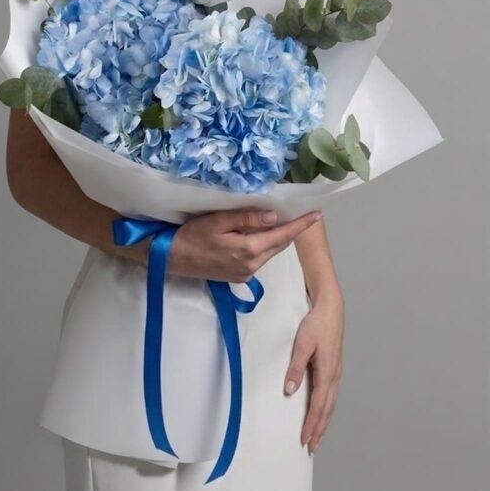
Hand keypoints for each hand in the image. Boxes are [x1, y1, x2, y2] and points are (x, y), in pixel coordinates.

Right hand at [166, 206, 322, 281]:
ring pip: (270, 252)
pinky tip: (258, 235)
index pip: (282, 235)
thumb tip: (273, 217)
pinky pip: (259, 258)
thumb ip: (247, 219)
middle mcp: (252, 265)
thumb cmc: (192, 236)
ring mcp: (246, 273)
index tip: (317, 215)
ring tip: (280, 220)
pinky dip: (264, 245)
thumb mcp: (218, 221)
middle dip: (292, 230)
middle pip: (279, 245)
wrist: (172, 258)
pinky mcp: (239, 276)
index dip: (300, 225)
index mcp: (249, 250)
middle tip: (302, 214)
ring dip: (277, 237)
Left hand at [284, 289, 343, 454]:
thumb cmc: (317, 324)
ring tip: (317, 435)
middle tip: (311, 447)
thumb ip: (296, 368)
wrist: (331, 308)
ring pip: (331, 403)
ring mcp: (336, 372)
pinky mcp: (334, 367)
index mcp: (328, 372)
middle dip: (319, 429)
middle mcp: (334, 375)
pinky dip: (326, 408)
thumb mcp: (303, 344)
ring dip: (324, 421)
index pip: (319, 406)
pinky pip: (331, 394)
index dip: (312, 425)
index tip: (305, 440)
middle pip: (327, 409)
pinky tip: (322, 411)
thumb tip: (290, 391)